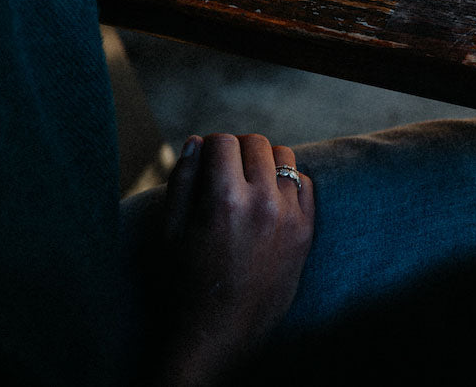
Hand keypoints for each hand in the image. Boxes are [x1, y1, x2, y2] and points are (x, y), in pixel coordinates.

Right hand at [154, 134, 315, 385]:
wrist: (218, 333)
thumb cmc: (183, 283)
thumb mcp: (169, 230)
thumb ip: (182, 179)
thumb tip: (198, 141)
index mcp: (224, 199)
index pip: (222, 141)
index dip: (208, 147)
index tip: (204, 161)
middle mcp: (262, 202)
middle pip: (257, 143)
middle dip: (237, 150)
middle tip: (224, 170)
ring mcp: (290, 216)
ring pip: (285, 158)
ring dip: (264, 162)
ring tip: (247, 182)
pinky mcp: (306, 231)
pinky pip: (305, 184)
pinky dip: (287, 184)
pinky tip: (268, 199)